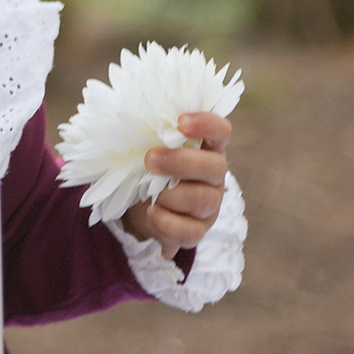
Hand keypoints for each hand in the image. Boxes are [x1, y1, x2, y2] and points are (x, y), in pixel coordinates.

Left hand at [122, 111, 230, 258]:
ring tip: (145, 190)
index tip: (180, 122)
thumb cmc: (147, 168)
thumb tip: (133, 128)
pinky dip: (165, 222)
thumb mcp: (149, 148)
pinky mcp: (198, 230)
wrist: (139, 207)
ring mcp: (210, 205)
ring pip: (201, 199)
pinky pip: (188, 230)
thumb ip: (151, 137)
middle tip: (149, 159)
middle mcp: (214, 175)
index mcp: (206, 148)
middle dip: (180, 162)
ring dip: (168, 194)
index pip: (220, 131)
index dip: (206, 124)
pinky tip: (151, 213)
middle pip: (215, 167)